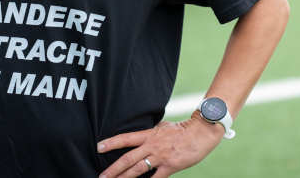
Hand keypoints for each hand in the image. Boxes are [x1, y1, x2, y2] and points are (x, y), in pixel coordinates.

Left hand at [97, 115, 224, 176]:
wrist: (201, 132)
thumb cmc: (183, 129)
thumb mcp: (163, 126)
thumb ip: (151, 133)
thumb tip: (140, 135)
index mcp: (149, 135)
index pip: (126, 138)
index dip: (111, 143)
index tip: (98, 147)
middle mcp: (152, 146)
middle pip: (128, 159)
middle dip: (113, 169)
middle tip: (102, 176)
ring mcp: (161, 157)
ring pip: (138, 170)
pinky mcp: (170, 166)